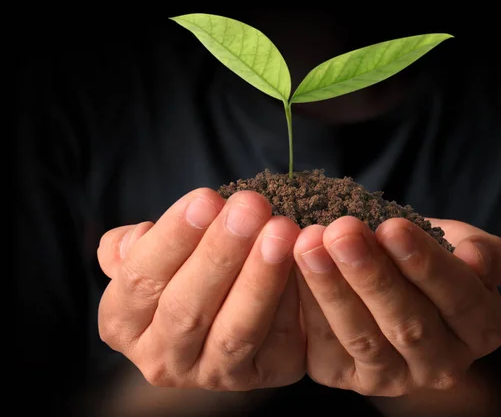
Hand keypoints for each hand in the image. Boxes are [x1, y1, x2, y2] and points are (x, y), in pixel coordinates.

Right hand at [97, 189, 304, 389]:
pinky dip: (292, 299)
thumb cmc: (188, 263)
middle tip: (249, 208)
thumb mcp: (156, 251)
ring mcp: (212, 374)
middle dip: (220, 253)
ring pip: (235, 331)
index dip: (173, 238)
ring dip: (260, 278)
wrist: (229, 297)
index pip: (141, 280)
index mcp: (124, 322)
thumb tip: (135, 239)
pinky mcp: (262, 375)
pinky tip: (302, 260)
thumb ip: (141, 245)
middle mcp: (161, 359)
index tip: (206, 199)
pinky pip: (279, 341)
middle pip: (186, 308)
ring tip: (280, 232)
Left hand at [293, 216, 500, 395]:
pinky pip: (324, 346)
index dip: (426, 264)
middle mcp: (441, 365)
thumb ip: (484, 252)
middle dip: (370, 274)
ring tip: (309, 246)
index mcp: (480, 329)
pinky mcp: (346, 377)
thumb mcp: (463, 243)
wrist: (390, 270)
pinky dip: (307, 306)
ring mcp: (392, 377)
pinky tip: (291, 269)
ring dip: (331, 289)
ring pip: (362, 337)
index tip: (393, 227)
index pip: (459, 299)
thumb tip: (477, 262)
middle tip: (341, 232)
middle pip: (408, 323)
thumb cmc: (427, 252)